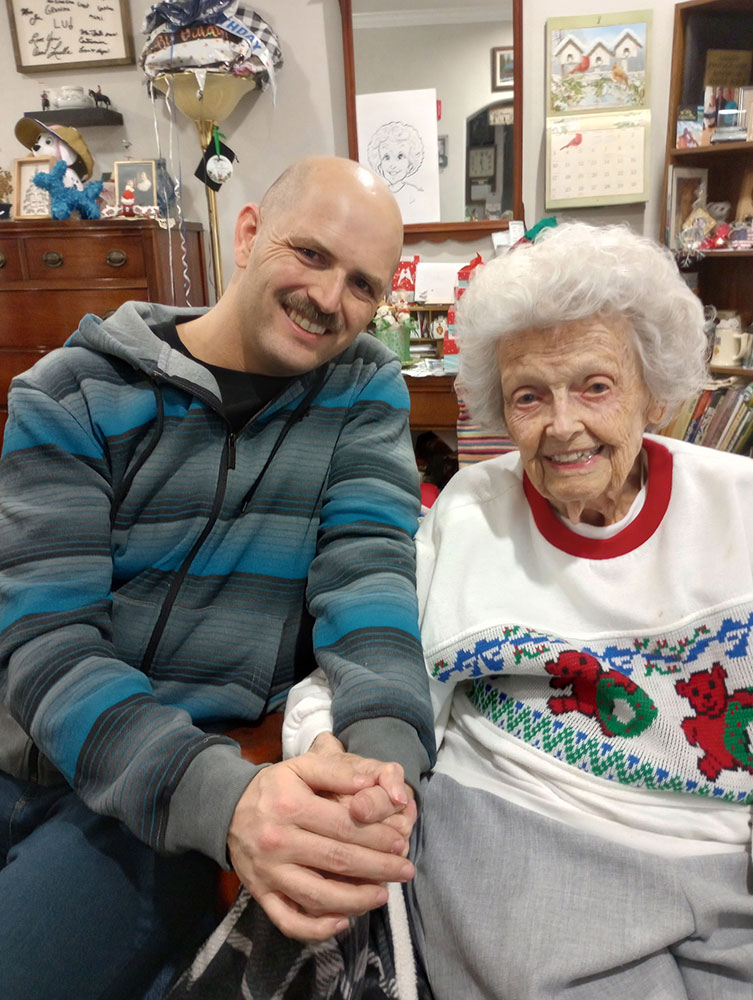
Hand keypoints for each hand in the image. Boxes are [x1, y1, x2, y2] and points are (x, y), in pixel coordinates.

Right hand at [227, 746, 414, 940]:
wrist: (225, 810)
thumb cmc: (273, 788)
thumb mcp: (301, 767)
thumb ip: (336, 771)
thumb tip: (371, 783)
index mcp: (291, 807)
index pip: (344, 826)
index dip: (377, 836)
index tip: (400, 842)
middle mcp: (279, 842)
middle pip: (337, 861)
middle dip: (378, 868)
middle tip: (405, 870)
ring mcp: (269, 873)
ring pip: (318, 896)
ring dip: (356, 900)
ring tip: (383, 896)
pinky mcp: (261, 895)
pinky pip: (289, 920)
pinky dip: (316, 928)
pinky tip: (342, 921)